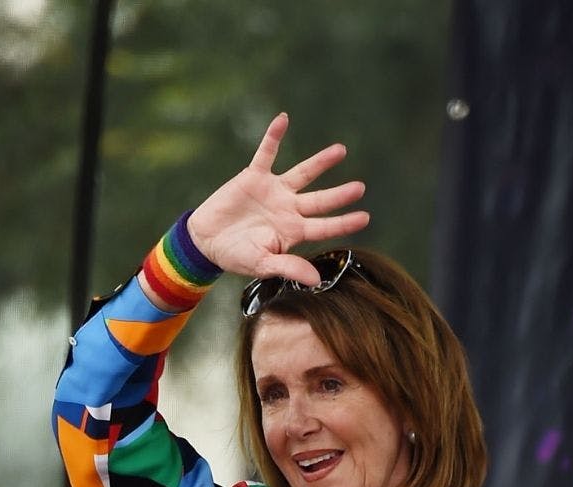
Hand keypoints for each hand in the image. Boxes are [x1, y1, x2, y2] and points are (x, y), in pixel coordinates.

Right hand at [186, 112, 369, 284]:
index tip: (365, 218)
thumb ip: (289, 268)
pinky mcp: (254, 177)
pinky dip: (273, 137)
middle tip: (360, 187)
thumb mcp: (262, 265)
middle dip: (339, 195)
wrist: (207, 241)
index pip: (324, 226)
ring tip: (341, 150)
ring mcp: (274, 191)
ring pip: (302, 173)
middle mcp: (289, 208)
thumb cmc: (237, 256)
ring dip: (320, 162)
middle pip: (320, 200)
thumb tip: (316, 281)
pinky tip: (283, 119)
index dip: (344, 222)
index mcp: (294, 231)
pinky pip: (266, 153)